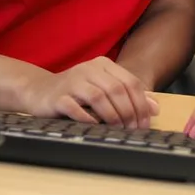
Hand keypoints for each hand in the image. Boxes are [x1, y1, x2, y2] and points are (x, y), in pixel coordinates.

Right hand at [21, 56, 159, 127]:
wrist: (39, 91)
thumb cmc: (76, 92)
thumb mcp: (103, 89)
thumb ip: (128, 95)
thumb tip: (155, 108)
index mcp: (103, 65)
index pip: (130, 81)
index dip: (141, 103)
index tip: (145, 122)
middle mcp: (89, 69)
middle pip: (117, 89)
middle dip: (129, 112)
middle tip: (133, 129)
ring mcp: (73, 81)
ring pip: (99, 97)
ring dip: (112, 116)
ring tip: (118, 130)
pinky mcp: (58, 97)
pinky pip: (75, 108)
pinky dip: (88, 119)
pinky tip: (96, 127)